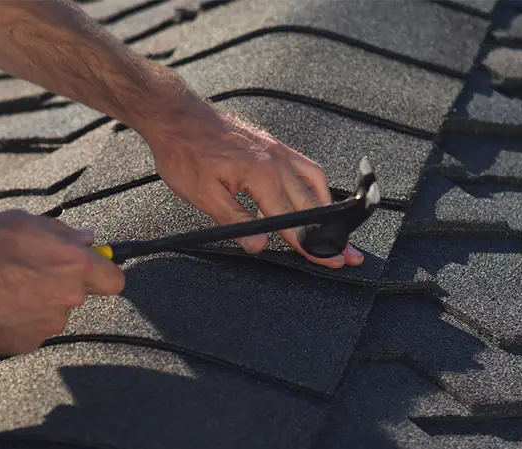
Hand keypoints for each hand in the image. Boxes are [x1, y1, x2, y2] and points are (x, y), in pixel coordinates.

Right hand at [0, 210, 124, 355]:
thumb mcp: (26, 222)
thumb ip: (62, 232)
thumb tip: (86, 238)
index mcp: (75, 266)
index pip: (113, 280)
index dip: (102, 275)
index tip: (92, 271)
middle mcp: (68, 299)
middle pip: (75, 297)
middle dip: (58, 287)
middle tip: (27, 273)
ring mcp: (48, 325)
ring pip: (50, 315)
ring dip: (35, 306)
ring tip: (3, 291)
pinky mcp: (25, 345)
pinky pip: (28, 332)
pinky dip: (15, 323)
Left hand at [142, 98, 362, 268]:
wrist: (176, 116)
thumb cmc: (184, 151)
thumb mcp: (203, 195)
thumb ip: (234, 221)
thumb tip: (257, 245)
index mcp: (261, 174)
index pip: (292, 219)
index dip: (310, 244)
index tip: (328, 259)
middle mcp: (276, 160)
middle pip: (313, 203)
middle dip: (330, 232)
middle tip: (346, 253)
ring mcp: (277, 149)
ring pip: (315, 182)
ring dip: (326, 208)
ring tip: (334, 230)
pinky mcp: (272, 144)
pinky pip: (304, 166)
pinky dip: (314, 185)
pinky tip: (311, 196)